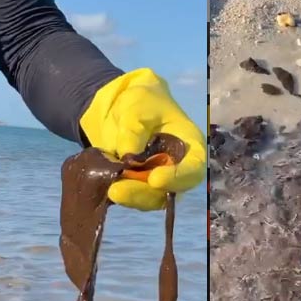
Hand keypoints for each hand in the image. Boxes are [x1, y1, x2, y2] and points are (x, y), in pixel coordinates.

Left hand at [80, 68, 205, 209]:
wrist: (123, 108)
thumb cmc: (143, 102)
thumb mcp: (138, 104)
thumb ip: (135, 126)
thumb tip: (128, 154)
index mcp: (190, 146)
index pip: (194, 167)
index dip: (178, 177)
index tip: (155, 179)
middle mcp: (179, 169)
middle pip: (170, 191)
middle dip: (144, 194)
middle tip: (118, 190)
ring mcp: (161, 181)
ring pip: (151, 199)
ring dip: (130, 197)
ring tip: (111, 189)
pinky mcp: (141, 187)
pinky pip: (134, 197)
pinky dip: (122, 194)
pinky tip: (106, 186)